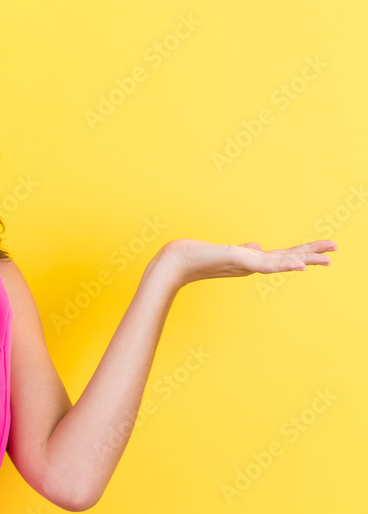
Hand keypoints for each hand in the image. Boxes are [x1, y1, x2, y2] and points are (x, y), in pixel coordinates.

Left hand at [161, 238, 336, 286]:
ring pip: (281, 262)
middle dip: (312, 255)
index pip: (283, 256)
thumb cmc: (199, 257)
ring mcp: (247, 264)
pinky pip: (265, 264)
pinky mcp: (238, 261)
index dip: (303, 253)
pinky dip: (284, 264)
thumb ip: (246, 252)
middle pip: (287, 258)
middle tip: (336, 250)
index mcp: (252, 261)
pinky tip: (299, 265)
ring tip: (326, 259)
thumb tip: (259, 248)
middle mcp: (252, 264)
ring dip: (305, 259)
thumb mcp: (228, 252)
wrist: (177, 263)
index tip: (324, 250)